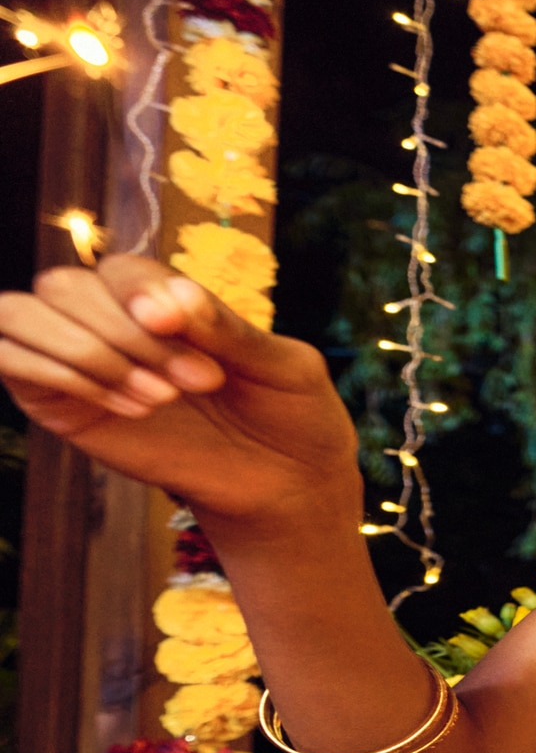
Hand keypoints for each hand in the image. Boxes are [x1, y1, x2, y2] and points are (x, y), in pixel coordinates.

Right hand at [0, 257, 358, 526]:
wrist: (286, 483)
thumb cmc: (291, 414)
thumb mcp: (284, 367)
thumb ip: (229, 330)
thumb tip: (168, 297)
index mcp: (163, 297)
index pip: (119, 269)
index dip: (140, 294)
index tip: (179, 328)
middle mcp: (109, 318)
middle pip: (65, 287)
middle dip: (124, 333)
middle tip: (194, 384)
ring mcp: (75, 358)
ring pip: (20, 313)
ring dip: (84, 352)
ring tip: (157, 398)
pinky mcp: (56, 402)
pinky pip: (8, 359)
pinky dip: (56, 372)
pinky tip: (127, 407)